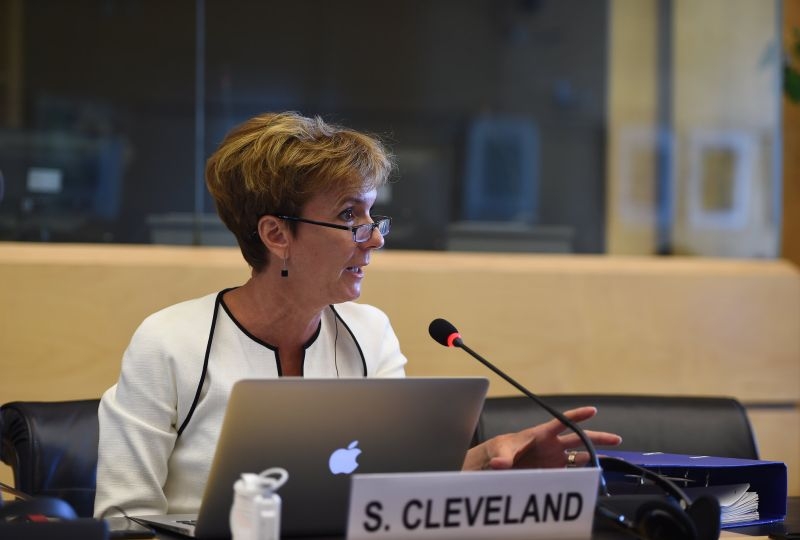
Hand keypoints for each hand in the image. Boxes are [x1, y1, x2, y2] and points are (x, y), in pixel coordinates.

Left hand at [462, 406, 621, 470]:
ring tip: (612, 461)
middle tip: (616, 439)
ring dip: (595, 458)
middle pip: (579, 438)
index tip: (592, 410)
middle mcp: (552, 445)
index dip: (577, 415)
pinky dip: (584, 475)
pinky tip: (595, 478)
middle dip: (598, 438)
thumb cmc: (500, 450)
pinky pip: (573, 473)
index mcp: (541, 434)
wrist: (498, 464)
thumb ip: (502, 457)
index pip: (562, 422)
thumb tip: (500, 463)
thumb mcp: (499, 451)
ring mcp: (555, 458)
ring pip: (580, 456)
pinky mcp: (554, 472)